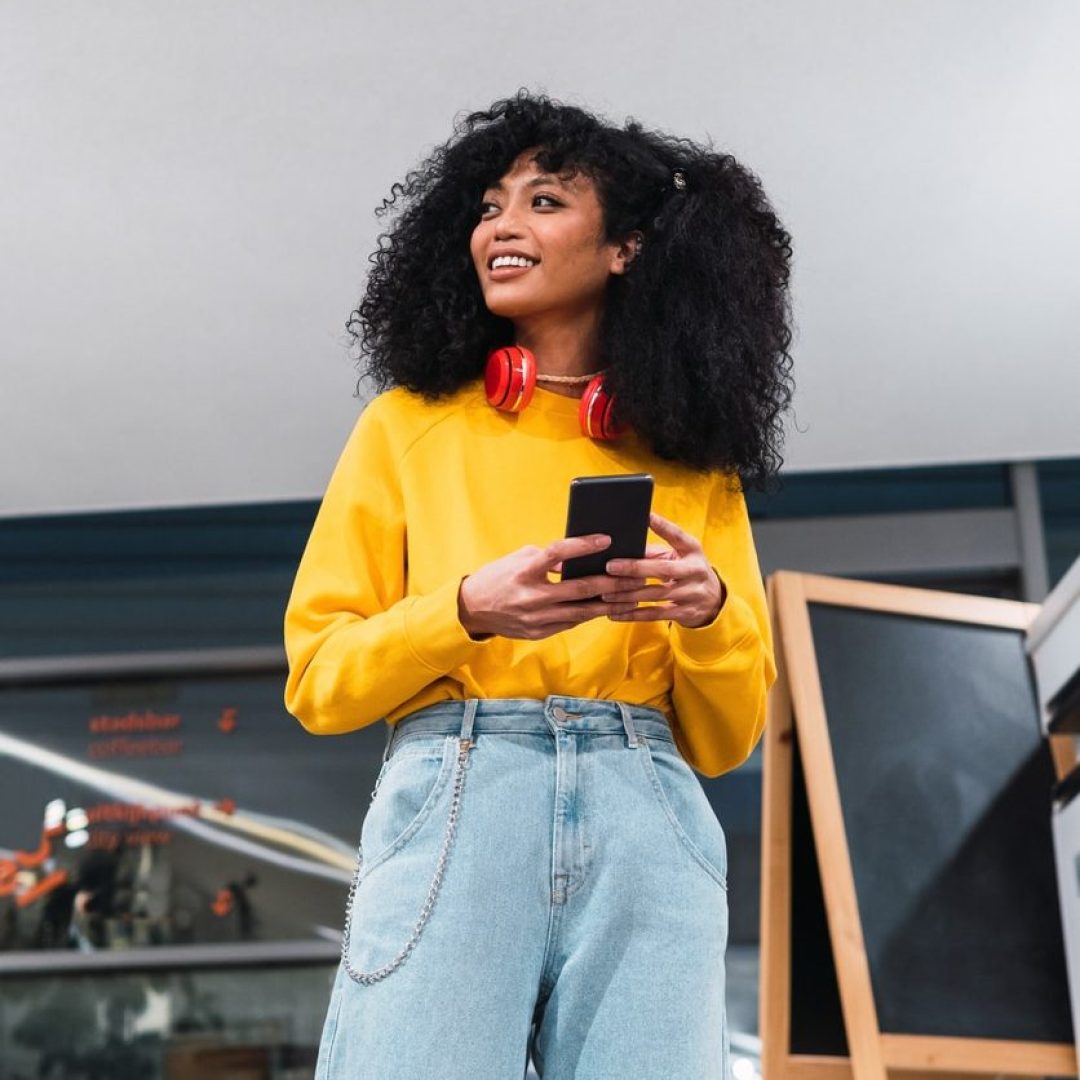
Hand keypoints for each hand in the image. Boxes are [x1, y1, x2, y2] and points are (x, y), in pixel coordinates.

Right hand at [457, 534, 648, 640]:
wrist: (473, 609)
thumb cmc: (499, 576)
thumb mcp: (519, 558)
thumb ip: (549, 559)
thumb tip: (580, 557)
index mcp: (525, 571)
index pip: (558, 554)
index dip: (583, 546)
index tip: (606, 539)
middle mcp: (531, 596)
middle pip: (579, 589)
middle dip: (611, 582)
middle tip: (635, 575)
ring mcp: (536, 618)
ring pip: (581, 611)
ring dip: (608, 603)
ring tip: (631, 596)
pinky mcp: (538, 633)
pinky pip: (571, 622)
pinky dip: (589, 614)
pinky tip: (607, 607)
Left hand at [600, 511, 725, 628]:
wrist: (713, 600)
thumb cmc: (686, 570)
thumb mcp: (678, 556)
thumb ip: (654, 552)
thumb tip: (622, 548)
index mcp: (693, 551)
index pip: (678, 536)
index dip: (663, 526)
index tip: (646, 516)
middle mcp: (695, 571)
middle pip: (663, 569)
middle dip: (635, 568)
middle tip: (610, 567)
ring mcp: (692, 593)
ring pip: (656, 594)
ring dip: (628, 595)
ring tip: (606, 593)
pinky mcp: (685, 612)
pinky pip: (655, 614)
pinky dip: (633, 614)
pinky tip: (615, 613)